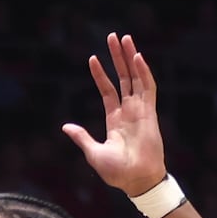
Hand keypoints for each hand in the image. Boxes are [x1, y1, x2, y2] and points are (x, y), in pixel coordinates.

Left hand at [64, 33, 167, 196]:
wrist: (136, 180)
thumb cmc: (117, 172)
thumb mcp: (93, 152)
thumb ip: (82, 137)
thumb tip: (66, 127)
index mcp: (115, 119)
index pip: (108, 90)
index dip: (100, 74)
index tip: (92, 57)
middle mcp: (129, 111)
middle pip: (123, 78)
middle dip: (117, 57)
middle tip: (113, 36)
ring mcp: (140, 110)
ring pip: (136, 77)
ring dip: (130, 57)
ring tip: (124, 38)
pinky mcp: (150, 113)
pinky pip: (148, 88)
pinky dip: (144, 72)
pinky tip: (137, 56)